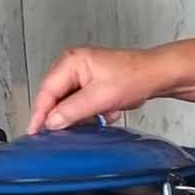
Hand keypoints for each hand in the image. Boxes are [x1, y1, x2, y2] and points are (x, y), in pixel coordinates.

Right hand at [28, 46, 161, 133]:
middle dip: (65, 115)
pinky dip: (95, 111)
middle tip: (64, 132)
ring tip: (99, 115)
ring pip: (72, 103)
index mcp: (71, 62)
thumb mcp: (99, 97)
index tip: (35, 131)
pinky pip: (86, 103)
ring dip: (84, 114)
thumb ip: (72, 111)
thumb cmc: (135, 76)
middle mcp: (75, 65)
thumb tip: (52, 122)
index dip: (40, 114)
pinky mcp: (96, 84)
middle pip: (57, 97)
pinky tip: (109, 111)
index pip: (47, 91)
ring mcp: (86, 74)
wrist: (159, 75)